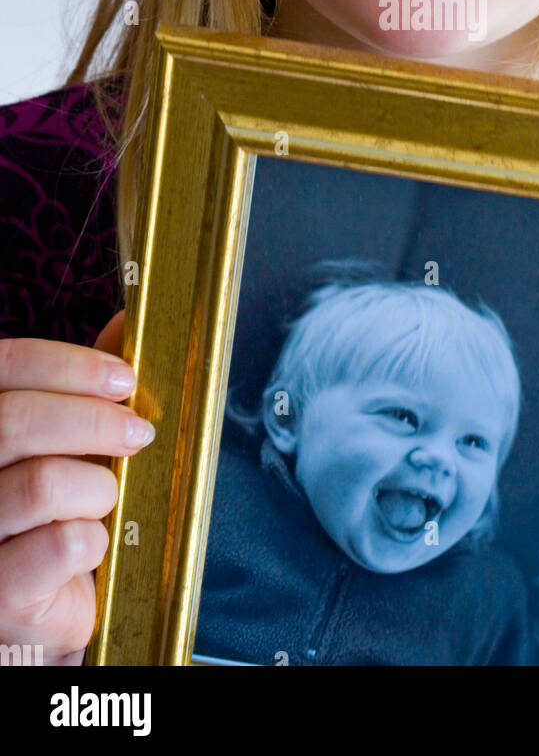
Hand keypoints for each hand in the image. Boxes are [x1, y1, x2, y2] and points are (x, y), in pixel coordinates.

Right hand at [0, 312, 154, 664]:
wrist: (38, 607)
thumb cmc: (51, 510)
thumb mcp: (68, 438)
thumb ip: (88, 385)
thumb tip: (131, 320)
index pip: (6, 364)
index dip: (70, 365)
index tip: (125, 379)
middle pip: (18, 420)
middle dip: (94, 420)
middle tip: (137, 432)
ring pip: (43, 481)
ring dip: (97, 486)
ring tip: (104, 499)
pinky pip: (62, 544)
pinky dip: (94, 539)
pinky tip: (91, 545)